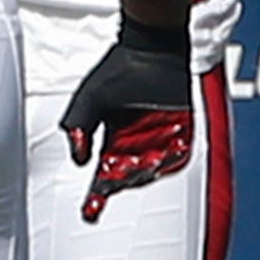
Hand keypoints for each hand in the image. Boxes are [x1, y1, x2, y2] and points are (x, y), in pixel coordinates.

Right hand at [60, 19, 192, 221]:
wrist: (152, 47)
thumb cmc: (119, 69)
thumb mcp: (87, 101)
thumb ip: (76, 128)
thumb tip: (80, 161)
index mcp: (113, 141)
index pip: (103, 177)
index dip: (96, 196)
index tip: (89, 212)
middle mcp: (136, 143)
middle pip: (128, 176)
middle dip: (120, 180)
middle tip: (114, 175)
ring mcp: (160, 137)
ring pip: (152, 169)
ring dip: (145, 170)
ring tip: (139, 162)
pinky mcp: (183, 129)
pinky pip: (179, 155)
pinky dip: (170, 159)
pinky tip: (163, 153)